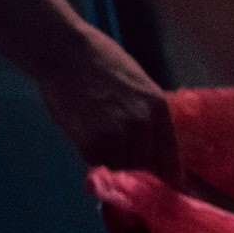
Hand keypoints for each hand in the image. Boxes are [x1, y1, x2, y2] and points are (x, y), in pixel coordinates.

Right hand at [34, 28, 177, 174]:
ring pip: (120, 164)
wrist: (63, 50)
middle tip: (114, 140)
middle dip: (131, 158)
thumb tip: (156, 146)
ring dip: (110, 156)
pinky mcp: (93, 141)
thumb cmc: (99, 61)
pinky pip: (97, 161)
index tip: (167, 182)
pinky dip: (90, 153)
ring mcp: (118, 133)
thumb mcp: (138, 84)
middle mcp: (142, 123)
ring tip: (97, 130)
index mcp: (157, 107)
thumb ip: (149, 115)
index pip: (169, 154)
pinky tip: (84, 132)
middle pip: (144, 163)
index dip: (167, 172)